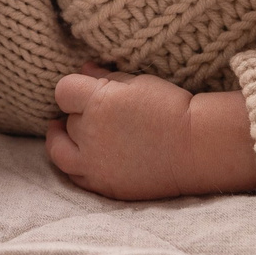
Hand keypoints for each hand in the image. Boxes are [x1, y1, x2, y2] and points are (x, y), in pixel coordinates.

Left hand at [45, 68, 255, 200]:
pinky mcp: (105, 186)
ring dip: (61, 141)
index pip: (63, 91)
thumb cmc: (170, 108)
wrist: (195, 148)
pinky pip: (76, 177)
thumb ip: (105, 77)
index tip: (81, 91)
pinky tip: (84, 157)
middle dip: (76, 115)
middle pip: (67, 121)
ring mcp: (96, 165)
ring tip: (66, 135)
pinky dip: (75, 166)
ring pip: (60, 152)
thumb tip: (83, 69)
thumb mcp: (138, 83)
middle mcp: (91, 135)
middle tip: (91, 113)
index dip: (72, 90)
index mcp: (98, 103)